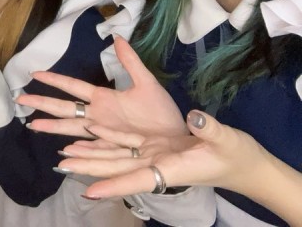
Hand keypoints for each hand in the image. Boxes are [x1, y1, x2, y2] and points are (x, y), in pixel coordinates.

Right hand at [21, 36, 185, 138]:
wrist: (180, 138)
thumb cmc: (163, 113)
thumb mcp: (147, 83)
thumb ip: (130, 62)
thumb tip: (118, 37)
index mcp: (104, 98)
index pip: (74, 86)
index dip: (55, 80)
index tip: (35, 73)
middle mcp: (98, 116)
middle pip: (65, 108)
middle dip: (43, 103)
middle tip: (20, 98)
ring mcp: (102, 133)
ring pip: (71, 128)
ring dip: (52, 127)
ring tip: (32, 125)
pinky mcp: (111, 149)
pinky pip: (89, 148)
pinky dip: (75, 149)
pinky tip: (61, 152)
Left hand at [60, 111, 270, 198]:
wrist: (245, 164)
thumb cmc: (238, 156)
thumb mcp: (226, 140)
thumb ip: (209, 129)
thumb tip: (195, 116)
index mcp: (171, 169)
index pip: (137, 180)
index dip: (113, 186)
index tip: (89, 192)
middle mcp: (157, 165)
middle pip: (117, 168)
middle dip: (90, 167)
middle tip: (61, 165)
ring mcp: (155, 155)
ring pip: (117, 155)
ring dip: (92, 154)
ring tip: (65, 152)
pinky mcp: (157, 146)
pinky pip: (126, 142)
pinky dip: (107, 138)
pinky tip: (90, 132)